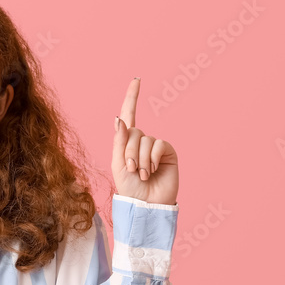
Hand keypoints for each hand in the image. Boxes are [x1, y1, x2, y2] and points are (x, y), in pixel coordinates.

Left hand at [111, 78, 178, 205]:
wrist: (145, 204)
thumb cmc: (128, 188)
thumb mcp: (117, 163)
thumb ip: (119, 140)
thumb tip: (119, 118)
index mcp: (126, 142)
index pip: (129, 115)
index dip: (132, 97)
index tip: (137, 79)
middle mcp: (141, 141)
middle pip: (133, 132)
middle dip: (128, 152)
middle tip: (130, 170)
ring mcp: (155, 147)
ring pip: (145, 140)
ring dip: (139, 159)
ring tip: (141, 174)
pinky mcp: (168, 153)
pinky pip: (159, 144)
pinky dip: (152, 157)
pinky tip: (152, 170)